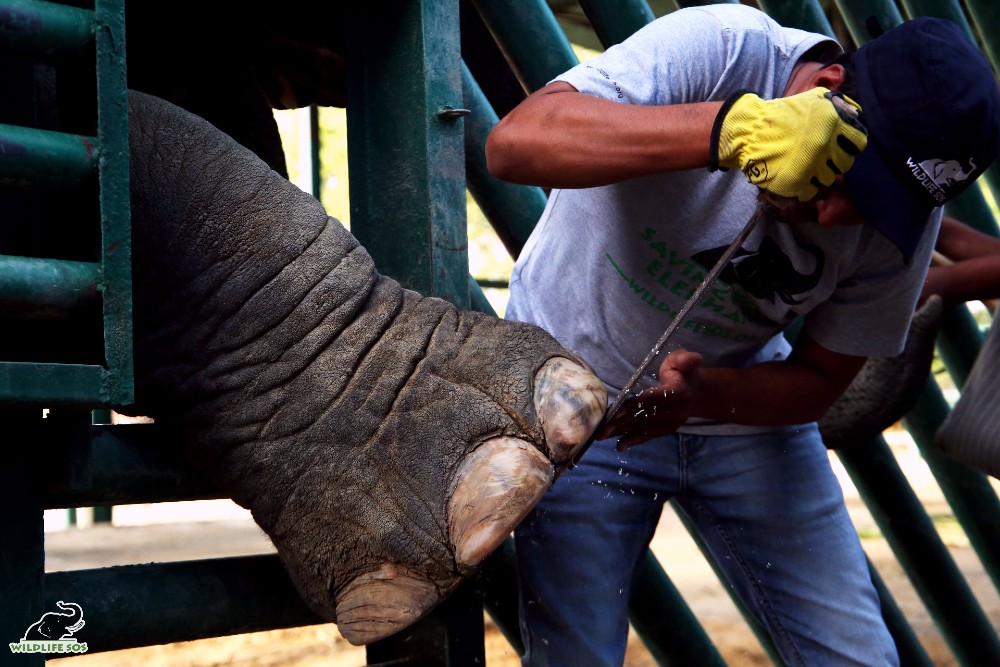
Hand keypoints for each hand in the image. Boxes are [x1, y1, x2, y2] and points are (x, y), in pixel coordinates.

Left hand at [597, 349, 702, 450]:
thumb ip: (685, 359)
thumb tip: (695, 357)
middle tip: (601, 427)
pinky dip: (633, 441)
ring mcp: (671, 423)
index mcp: (678, 393)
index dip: (633, 406)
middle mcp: (675, 411)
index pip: (652, 400)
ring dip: (622, 432)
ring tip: (602, 435)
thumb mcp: (682, 360)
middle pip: (643, 416)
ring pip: (643, 428)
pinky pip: (648, 436)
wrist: (695, 392)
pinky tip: (620, 446)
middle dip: (620, 422)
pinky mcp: (665, 430)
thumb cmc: (683, 372)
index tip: (616, 412)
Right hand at [713, 87, 867, 200]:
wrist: (750, 131)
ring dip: (819, 174)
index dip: (850, 145)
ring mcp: (811, 166)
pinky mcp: (796, 183)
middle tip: (821, 157)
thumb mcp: (814, 98)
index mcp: (832, 124)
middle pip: (845, 164)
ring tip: (807, 167)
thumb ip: (839, 104)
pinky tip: (798, 177)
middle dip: (835, 161)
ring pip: (828, 179)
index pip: (859, 143)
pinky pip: (811, 192)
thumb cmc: (784, 114)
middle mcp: (825, 146)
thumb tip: (856, 114)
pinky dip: (805, 187)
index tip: (840, 146)